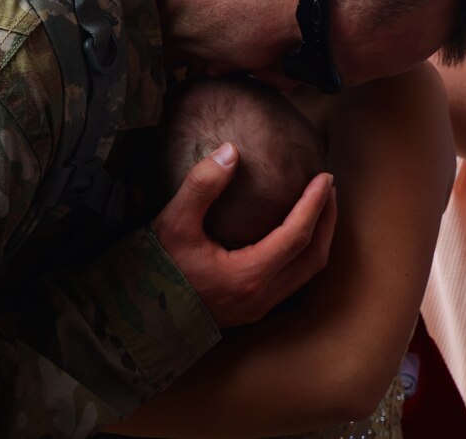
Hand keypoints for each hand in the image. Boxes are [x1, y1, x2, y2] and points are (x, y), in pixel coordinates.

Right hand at [151, 143, 337, 327]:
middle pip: (313, 257)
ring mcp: (258, 309)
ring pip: (306, 274)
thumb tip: (231, 150)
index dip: (314, 204)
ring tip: (321, 209)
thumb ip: (202, 185)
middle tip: (329, 189)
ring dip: (319, 240)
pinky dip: (303, 255)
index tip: (324, 177)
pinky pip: (293, 282)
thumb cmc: (155, 268)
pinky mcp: (251, 312)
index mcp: (247, 276)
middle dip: (327, 221)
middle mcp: (260, 297)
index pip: (296, 235)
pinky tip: (296, 236)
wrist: (136, 316)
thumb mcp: (173, 223)